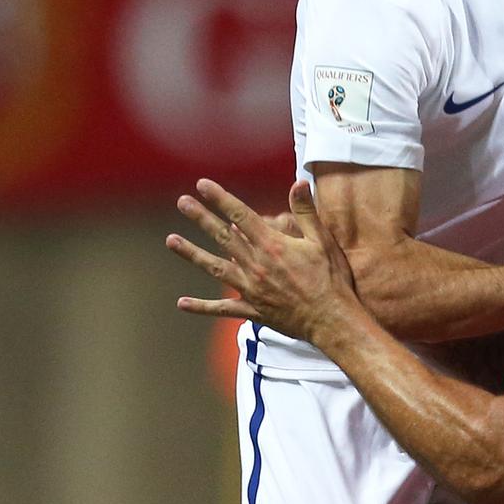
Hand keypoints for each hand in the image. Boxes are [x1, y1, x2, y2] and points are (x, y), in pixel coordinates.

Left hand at [168, 179, 356, 344]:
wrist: (332, 320)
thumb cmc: (331, 280)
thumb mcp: (323, 241)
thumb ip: (306, 212)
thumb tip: (298, 182)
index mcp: (272, 246)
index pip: (240, 215)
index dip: (220, 198)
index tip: (202, 185)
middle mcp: (256, 265)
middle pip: (222, 236)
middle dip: (201, 218)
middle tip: (182, 203)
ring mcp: (251, 289)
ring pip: (215, 268)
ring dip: (192, 253)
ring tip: (171, 240)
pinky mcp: (253, 310)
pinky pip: (223, 308)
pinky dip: (202, 307)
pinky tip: (182, 303)